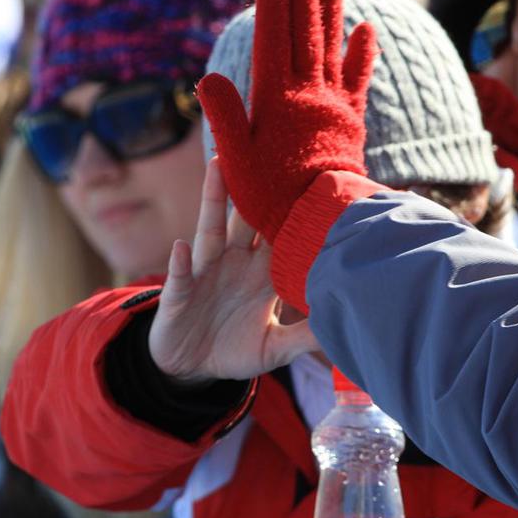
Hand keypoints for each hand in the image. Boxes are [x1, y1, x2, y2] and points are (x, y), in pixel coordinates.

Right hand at [148, 158, 320, 382]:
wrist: (192, 368)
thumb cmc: (235, 349)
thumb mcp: (273, 348)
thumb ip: (302, 337)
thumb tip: (338, 328)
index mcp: (262, 274)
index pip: (282, 236)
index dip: (296, 212)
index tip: (313, 180)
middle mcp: (235, 263)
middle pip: (247, 219)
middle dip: (257, 188)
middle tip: (270, 150)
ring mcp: (205, 272)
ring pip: (210, 229)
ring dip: (213, 199)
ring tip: (218, 166)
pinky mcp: (179, 292)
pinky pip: (180, 275)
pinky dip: (180, 263)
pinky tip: (180, 248)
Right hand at [198, 0, 376, 243]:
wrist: (321, 218)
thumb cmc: (271, 195)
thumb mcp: (235, 159)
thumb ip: (224, 116)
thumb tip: (208, 78)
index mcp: (275, 99)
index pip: (272, 41)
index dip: (272, 8)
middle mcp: (307, 93)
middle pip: (305, 33)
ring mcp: (332, 104)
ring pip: (332, 47)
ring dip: (332, 12)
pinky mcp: (350, 120)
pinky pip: (358, 79)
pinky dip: (362, 53)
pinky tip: (366, 30)